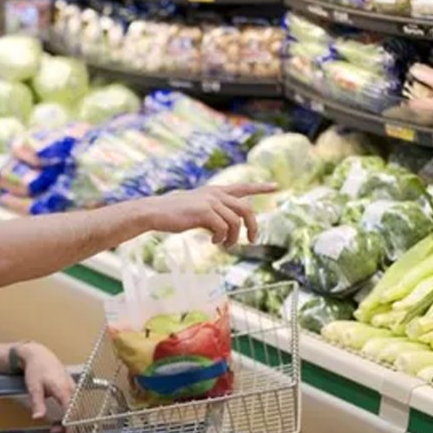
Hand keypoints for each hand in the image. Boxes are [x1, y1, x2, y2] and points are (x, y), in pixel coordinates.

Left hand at [17, 342, 74, 420]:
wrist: (39, 355)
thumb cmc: (36, 369)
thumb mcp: (34, 387)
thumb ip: (38, 403)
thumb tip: (38, 418)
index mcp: (64, 389)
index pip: (72, 411)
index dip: (71, 425)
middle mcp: (72, 389)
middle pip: (77, 412)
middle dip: (69, 425)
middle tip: (55, 432)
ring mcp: (73, 388)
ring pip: (77, 408)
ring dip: (70, 419)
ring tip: (56, 427)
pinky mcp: (72, 387)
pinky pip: (75, 403)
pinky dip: (70, 413)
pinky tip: (61, 417)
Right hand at [141, 183, 277, 247]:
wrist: (155, 212)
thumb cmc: (175, 214)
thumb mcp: (198, 210)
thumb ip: (215, 214)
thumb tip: (227, 230)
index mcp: (215, 191)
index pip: (243, 187)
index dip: (260, 187)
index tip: (276, 187)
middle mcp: (215, 194)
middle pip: (246, 209)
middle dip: (253, 226)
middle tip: (253, 240)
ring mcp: (210, 202)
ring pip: (236, 222)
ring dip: (233, 238)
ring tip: (225, 245)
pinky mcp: (204, 212)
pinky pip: (223, 229)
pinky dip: (221, 239)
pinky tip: (213, 242)